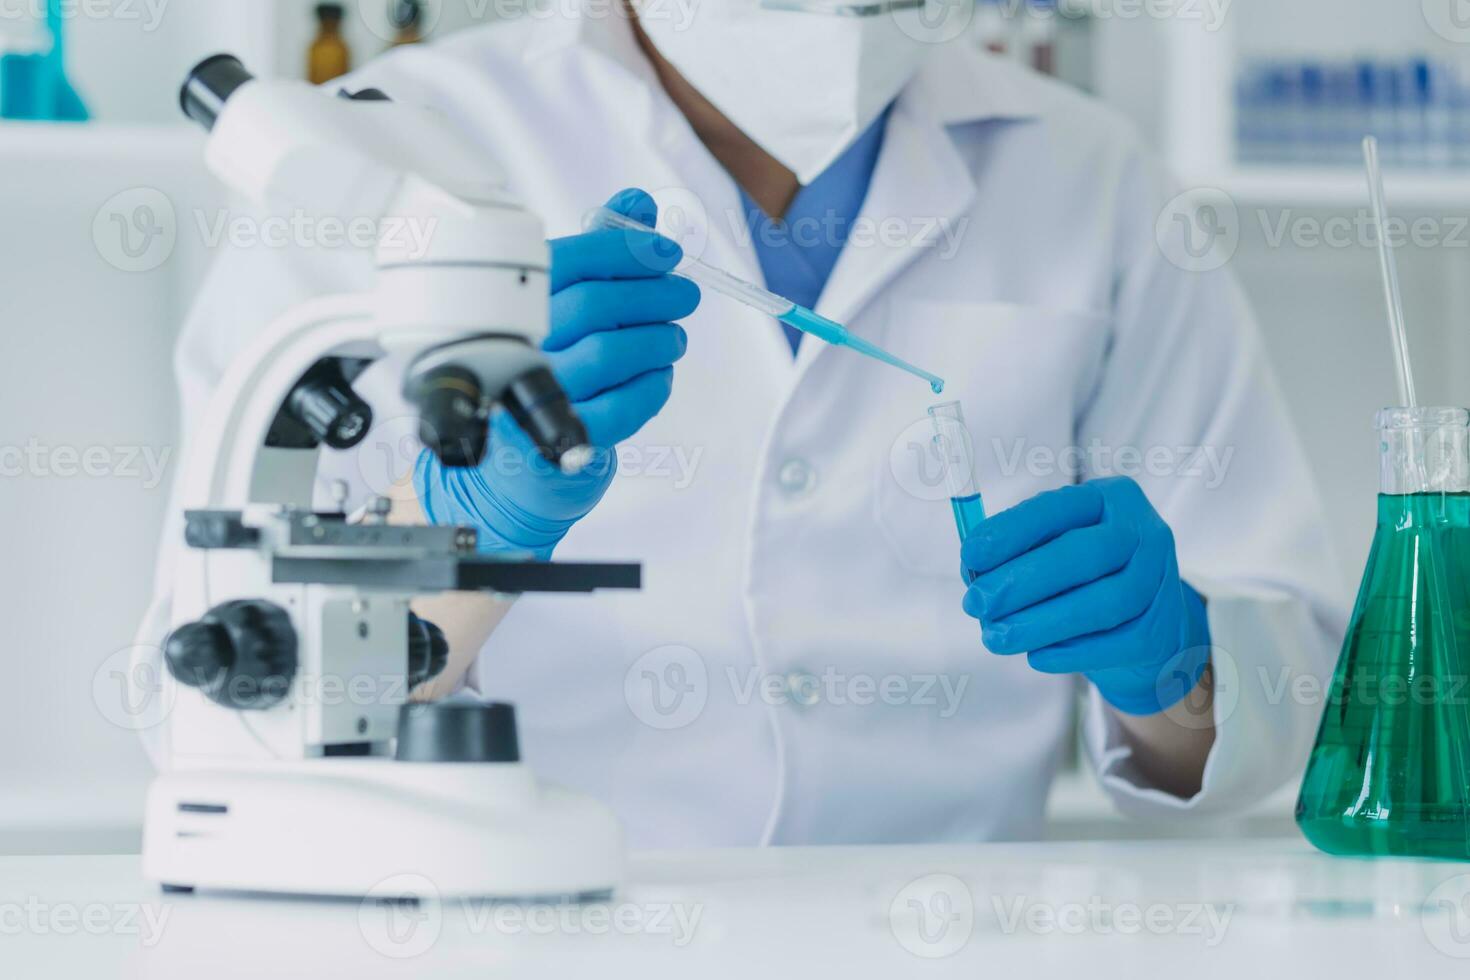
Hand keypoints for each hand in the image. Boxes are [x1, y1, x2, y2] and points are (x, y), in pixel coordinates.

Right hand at [415, 188, 699, 558]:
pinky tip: (659, 375)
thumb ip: (602, 250)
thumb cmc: (552, 360)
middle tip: (687, 295)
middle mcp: (517, 346)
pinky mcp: (560, 440)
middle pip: (595, 304)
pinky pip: (619, 408)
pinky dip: (652, 387)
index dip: (628, 251)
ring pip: (608, 353)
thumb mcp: (568, 300)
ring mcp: (535, 395)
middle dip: (655, 295)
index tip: (668, 253)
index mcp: (513, 302)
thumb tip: (639, 204)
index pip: (572, 260)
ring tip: (674, 339)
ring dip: (658, 340)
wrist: (522, 454)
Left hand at [961, 477, 1211, 715]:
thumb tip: (975, 570)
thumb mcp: (1058, 543)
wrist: (1147, 618)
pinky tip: (1036, 656)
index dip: (1011, 531)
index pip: (1058, 507)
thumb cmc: (1086, 573)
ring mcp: (1158, 581)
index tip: (970, 555)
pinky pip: (1116, 643)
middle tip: (978, 602)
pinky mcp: (1160, 629)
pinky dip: (1072, 652)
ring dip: (1042, 622)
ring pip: (1103, 603)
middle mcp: (1143, 533)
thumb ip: (1019, 549)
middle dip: (1022, 581)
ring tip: (997, 636)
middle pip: (1084, 555)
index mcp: (1111, 497)